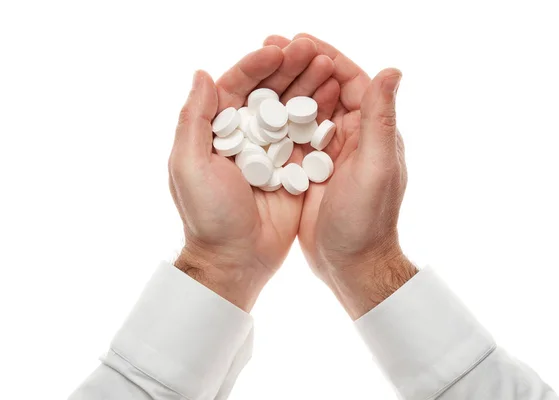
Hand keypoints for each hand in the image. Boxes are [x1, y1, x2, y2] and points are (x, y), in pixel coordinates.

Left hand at [169, 40, 335, 310]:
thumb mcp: (190, 166)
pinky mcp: (293, 169)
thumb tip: (201, 73)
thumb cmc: (208, 215)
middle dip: (289, 69)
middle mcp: (245, 136)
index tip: (278, 50)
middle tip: (311, 50)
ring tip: (329, 66)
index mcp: (216, 131)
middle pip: (269, 93)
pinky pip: (308, 137)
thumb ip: (193, 119)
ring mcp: (271, 152)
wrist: (237, 259)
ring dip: (309, 86)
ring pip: (291, 110)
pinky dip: (322, 117)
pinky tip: (338, 98)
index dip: (256, 65)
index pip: (236, 86)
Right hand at [265, 34, 417, 318]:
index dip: (327, 55)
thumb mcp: (375, 166)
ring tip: (259, 69)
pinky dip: (279, 118)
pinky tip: (256, 108)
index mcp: (373, 131)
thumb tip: (393, 69)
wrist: (350, 264)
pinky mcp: (311, 169)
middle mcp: (354, 137)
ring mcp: (331, 153)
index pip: (353, 80)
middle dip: (301, 66)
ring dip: (287, 87)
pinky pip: (294, 135)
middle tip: (271, 46)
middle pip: (327, 89)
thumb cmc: (365, 220)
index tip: (299, 39)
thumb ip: (382, 118)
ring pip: (308, 109)